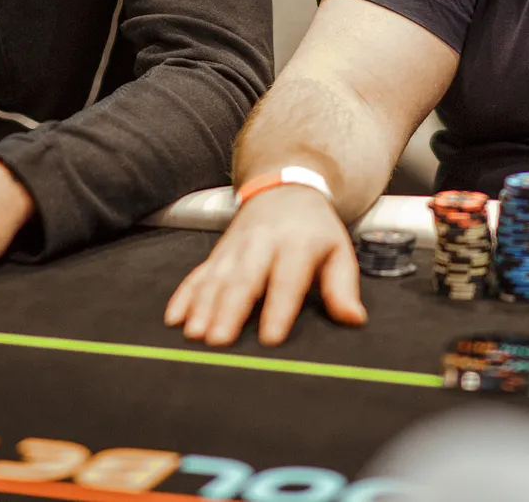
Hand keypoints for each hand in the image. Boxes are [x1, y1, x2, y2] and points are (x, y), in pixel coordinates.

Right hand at [166, 185, 364, 346]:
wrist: (286, 187)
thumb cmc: (315, 230)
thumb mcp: (338, 251)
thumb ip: (342, 287)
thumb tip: (354, 319)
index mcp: (296, 245)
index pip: (287, 280)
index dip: (278, 309)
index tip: (270, 337)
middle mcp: (261, 244)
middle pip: (244, 280)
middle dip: (229, 311)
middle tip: (218, 341)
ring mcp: (235, 248)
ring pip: (216, 278)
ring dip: (203, 306)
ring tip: (195, 333)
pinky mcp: (218, 252)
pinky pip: (197, 273)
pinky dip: (184, 295)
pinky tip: (174, 318)